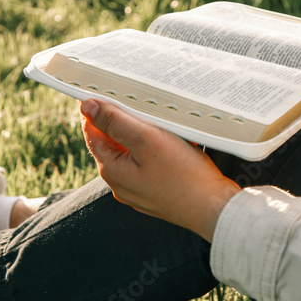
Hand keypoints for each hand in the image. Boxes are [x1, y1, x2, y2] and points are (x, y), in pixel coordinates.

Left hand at [80, 99, 240, 241]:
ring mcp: (138, 191)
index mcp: (111, 170)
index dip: (99, 110)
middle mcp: (120, 184)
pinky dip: (156, 150)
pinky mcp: (156, 193)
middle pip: (113, 142)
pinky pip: (148, 165)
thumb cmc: (183, 175)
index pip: (92, 132)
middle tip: (144, 104)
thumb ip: (114, 122)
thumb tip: (87, 107)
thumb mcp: (146, 139)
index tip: (112, 92)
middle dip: (125, 121)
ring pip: (132, 153)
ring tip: (162, 123)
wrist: (214, 208)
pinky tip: (174, 144)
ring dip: (143, 135)